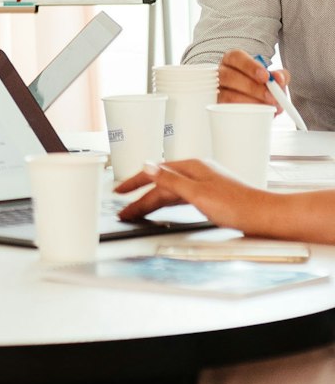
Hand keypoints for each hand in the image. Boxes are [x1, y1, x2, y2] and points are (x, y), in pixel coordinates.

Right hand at [114, 156, 287, 235]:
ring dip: (152, 201)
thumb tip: (148, 165)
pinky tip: (165, 208)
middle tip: (124, 210)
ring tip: (138, 211)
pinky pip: (180, 198)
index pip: (154, 172)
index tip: (119, 191)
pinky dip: (167, 203)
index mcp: (191, 167)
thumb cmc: (238, 205)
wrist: (265, 217)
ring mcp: (204, 184)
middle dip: (141, 197)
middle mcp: (196, 173)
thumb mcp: (198, 194)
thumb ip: (171, 181)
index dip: (134, 182)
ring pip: (170, 192)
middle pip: (161, 184)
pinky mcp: (211, 197)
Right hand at [217, 49, 283, 109]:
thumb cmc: (261, 85)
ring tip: (267, 107)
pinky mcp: (219, 106)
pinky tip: (257, 113)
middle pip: (230, 76)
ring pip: (228, 95)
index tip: (266, 77)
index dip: (250, 66)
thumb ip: (279, 76)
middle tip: (271, 96)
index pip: (236, 57)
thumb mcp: (272, 78)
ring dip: (250, 102)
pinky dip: (244, 112)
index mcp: (232, 60)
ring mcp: (218, 90)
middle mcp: (222, 72)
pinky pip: (229, 111)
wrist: (256, 101)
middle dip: (252, 87)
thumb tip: (279, 78)